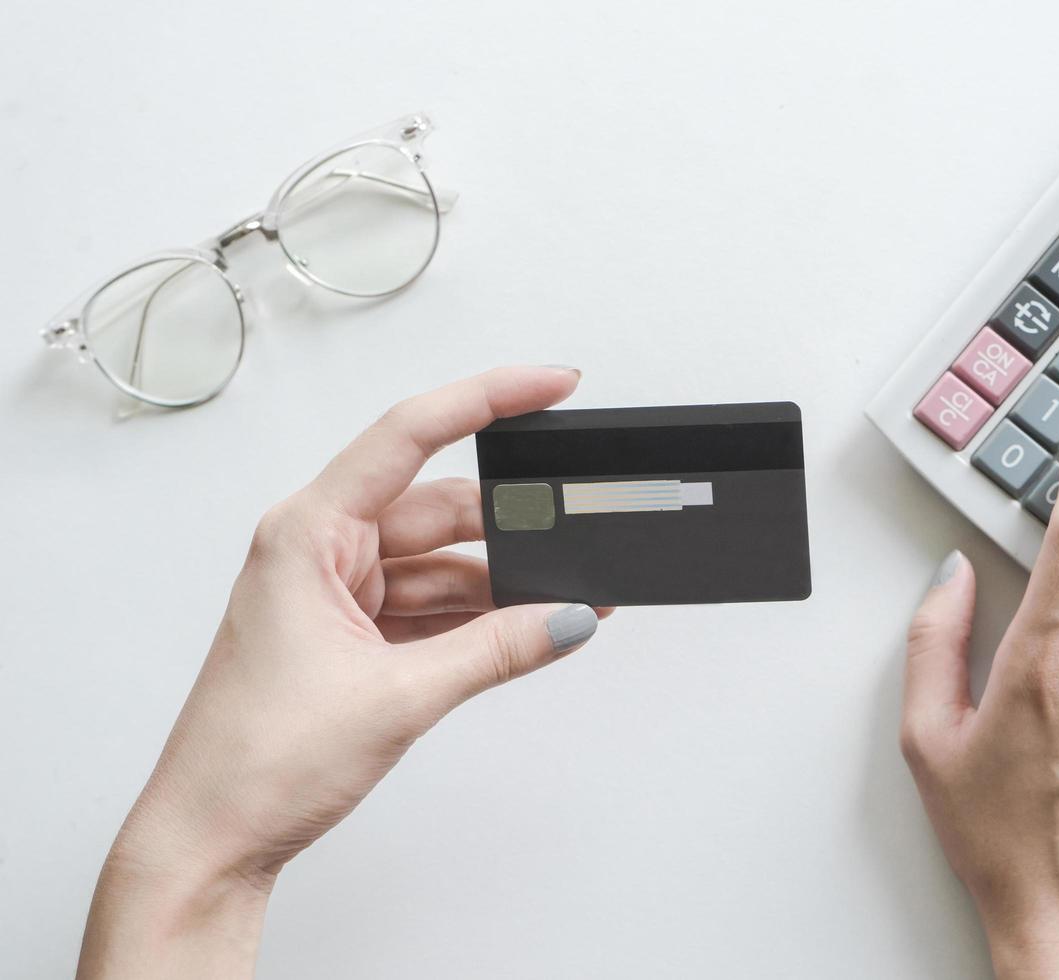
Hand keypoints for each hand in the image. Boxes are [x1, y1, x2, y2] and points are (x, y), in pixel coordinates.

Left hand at [78, 366, 609, 978]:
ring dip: (499, 586)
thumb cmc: (253, 761)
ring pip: (440, 562)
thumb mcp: (397, 696)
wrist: (211, 840)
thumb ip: (497, 649)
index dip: (488, 399)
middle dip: (512, 527)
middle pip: (438, 508)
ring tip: (559, 605)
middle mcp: (318, 550)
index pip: (410, 435)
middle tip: (575, 537)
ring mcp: (334, 592)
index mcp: (306, 533)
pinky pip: (429, 605)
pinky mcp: (349, 632)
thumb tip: (570, 618)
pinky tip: (522, 632)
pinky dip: (476, 619)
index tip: (550, 385)